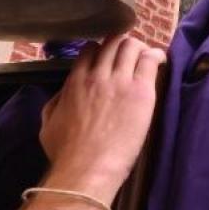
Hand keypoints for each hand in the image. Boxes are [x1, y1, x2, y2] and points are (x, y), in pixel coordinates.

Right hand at [39, 36, 165, 201]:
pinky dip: (156, 55)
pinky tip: (159, 60)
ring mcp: (120, 80)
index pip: (90, 49)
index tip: (108, 57)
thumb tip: (64, 92)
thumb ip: (55, 102)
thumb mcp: (48, 124)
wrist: (87, 167)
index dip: (101, 50)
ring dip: (140, 48)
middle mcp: (98, 74)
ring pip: (131, 46)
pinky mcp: (140, 90)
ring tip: (146, 57)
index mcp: (75, 81)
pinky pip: (150, 60)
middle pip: (113, 42)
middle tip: (130, 55)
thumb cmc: (66, 153)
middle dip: (122, 44)